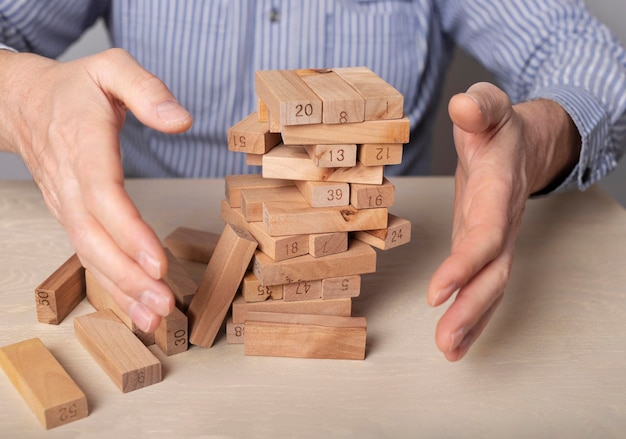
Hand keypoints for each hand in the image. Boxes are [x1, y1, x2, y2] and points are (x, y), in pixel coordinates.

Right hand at [0, 49, 192, 331]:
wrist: (24, 102)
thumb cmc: (75, 87)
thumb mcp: (111, 67)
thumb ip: (146, 90)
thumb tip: (181, 120)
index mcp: (82, 144)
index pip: (103, 195)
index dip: (127, 232)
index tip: (156, 262)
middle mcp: (70, 182)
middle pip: (94, 237)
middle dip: (127, 276)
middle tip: (163, 304)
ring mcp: (66, 203)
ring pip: (89, 253)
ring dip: (121, 289)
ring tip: (154, 318)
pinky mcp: (71, 215)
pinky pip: (90, 253)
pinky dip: (112, 283)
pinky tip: (137, 305)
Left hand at [427, 82, 578, 360]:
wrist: (525, 144)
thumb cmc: (500, 130)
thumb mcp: (488, 109)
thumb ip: (479, 107)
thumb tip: (462, 105)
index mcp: (498, 192)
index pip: (485, 235)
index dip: (464, 264)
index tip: (437, 292)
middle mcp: (501, 222)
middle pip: (492, 272)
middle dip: (471, 309)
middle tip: (446, 342)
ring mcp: (496, 238)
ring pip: (491, 285)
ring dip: (472, 320)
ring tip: (449, 350)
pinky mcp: (486, 245)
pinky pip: (484, 284)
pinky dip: (474, 313)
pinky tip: (458, 338)